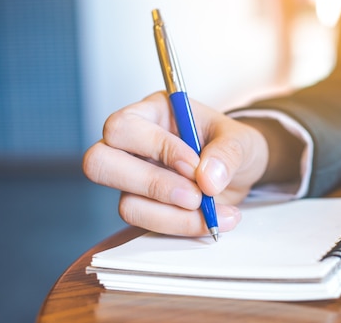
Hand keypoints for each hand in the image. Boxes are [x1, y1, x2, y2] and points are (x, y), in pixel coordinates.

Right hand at [83, 91, 268, 235]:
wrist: (240, 171)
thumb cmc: (232, 145)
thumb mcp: (241, 139)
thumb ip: (228, 152)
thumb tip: (207, 179)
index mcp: (152, 113)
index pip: (125, 126)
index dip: (155, 147)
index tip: (195, 165)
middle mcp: (134, 146)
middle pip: (99, 163)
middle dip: (152, 185)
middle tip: (196, 195)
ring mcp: (134, 179)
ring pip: (126, 204)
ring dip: (173, 216)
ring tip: (215, 212)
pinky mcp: (144, 207)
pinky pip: (147, 225)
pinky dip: (181, 227)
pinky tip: (214, 220)